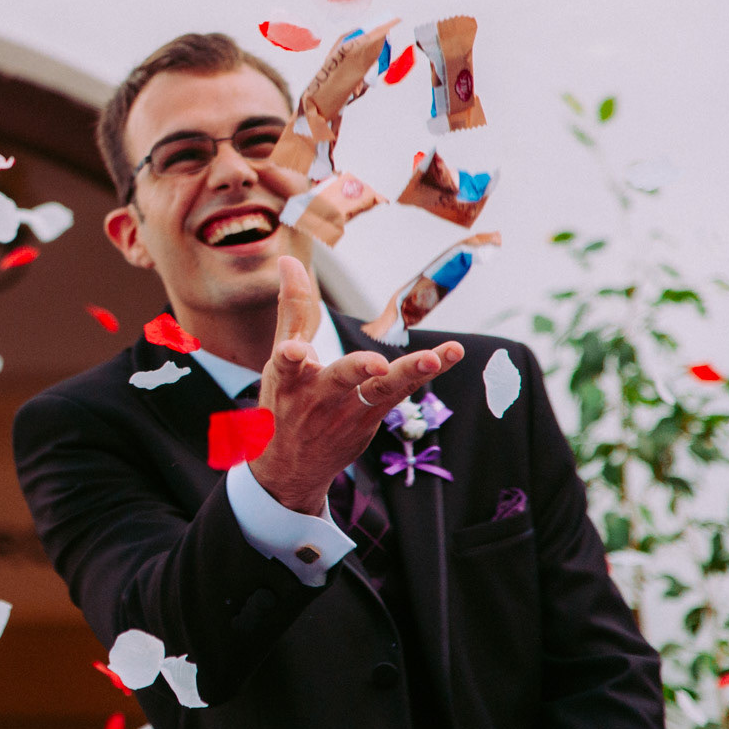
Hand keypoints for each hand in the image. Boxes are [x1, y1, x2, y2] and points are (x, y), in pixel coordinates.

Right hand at [250, 256, 466, 513]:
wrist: (290, 469)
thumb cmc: (284, 403)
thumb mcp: (278, 361)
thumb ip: (291, 309)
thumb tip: (289, 259)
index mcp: (287, 379)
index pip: (285, 365)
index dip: (290, 357)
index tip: (295, 353)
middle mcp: (317, 397)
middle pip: (339, 379)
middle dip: (358, 369)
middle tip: (378, 365)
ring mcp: (347, 411)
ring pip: (379, 390)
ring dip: (408, 373)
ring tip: (433, 359)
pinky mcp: (371, 418)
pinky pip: (401, 393)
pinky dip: (424, 373)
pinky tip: (450, 354)